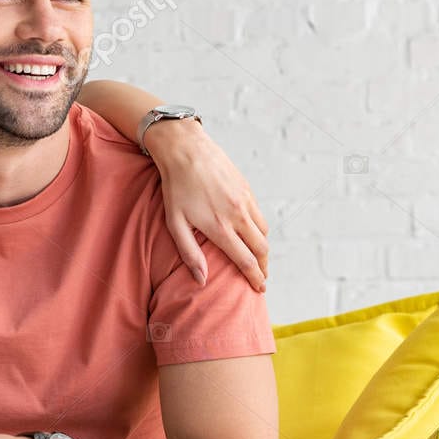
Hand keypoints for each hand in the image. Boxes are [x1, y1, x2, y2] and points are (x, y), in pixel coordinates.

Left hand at [145, 119, 268, 289]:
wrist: (186, 149)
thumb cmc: (175, 187)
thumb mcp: (175, 222)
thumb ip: (189, 253)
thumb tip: (201, 279)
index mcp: (220, 227)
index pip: (246, 261)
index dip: (255, 278)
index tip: (259, 288)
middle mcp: (238, 215)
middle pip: (261, 249)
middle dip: (264, 267)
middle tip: (261, 278)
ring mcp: (245, 200)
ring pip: (264, 232)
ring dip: (263, 248)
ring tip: (257, 258)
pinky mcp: (247, 189)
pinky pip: (260, 215)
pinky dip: (260, 229)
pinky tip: (251, 233)